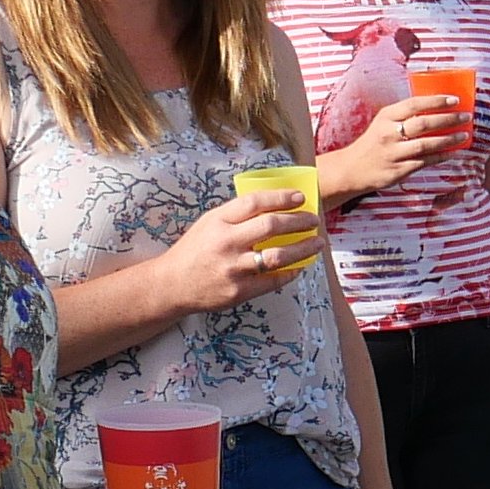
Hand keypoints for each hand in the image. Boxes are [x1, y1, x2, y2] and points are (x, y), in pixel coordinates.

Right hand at [151, 192, 323, 312]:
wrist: (172, 284)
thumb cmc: (195, 250)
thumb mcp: (209, 224)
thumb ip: (236, 214)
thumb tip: (275, 205)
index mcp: (218, 221)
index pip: (255, 202)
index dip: (281, 197)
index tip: (300, 198)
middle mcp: (226, 243)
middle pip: (271, 226)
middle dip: (299, 221)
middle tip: (313, 221)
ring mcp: (233, 268)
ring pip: (278, 255)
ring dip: (303, 248)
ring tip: (317, 243)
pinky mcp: (238, 291)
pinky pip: (273, 280)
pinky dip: (290, 272)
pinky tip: (300, 266)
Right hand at [325, 95, 474, 201]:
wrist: (351, 169)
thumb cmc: (373, 143)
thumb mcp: (383, 123)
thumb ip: (404, 116)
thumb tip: (437, 109)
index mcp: (386, 117)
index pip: (414, 104)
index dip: (436, 101)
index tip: (455, 100)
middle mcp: (389, 133)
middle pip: (424, 123)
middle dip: (448, 119)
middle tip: (466, 117)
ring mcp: (394, 153)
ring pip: (426, 144)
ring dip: (449, 139)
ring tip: (464, 135)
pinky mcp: (398, 170)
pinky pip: (424, 162)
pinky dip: (440, 157)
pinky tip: (453, 153)